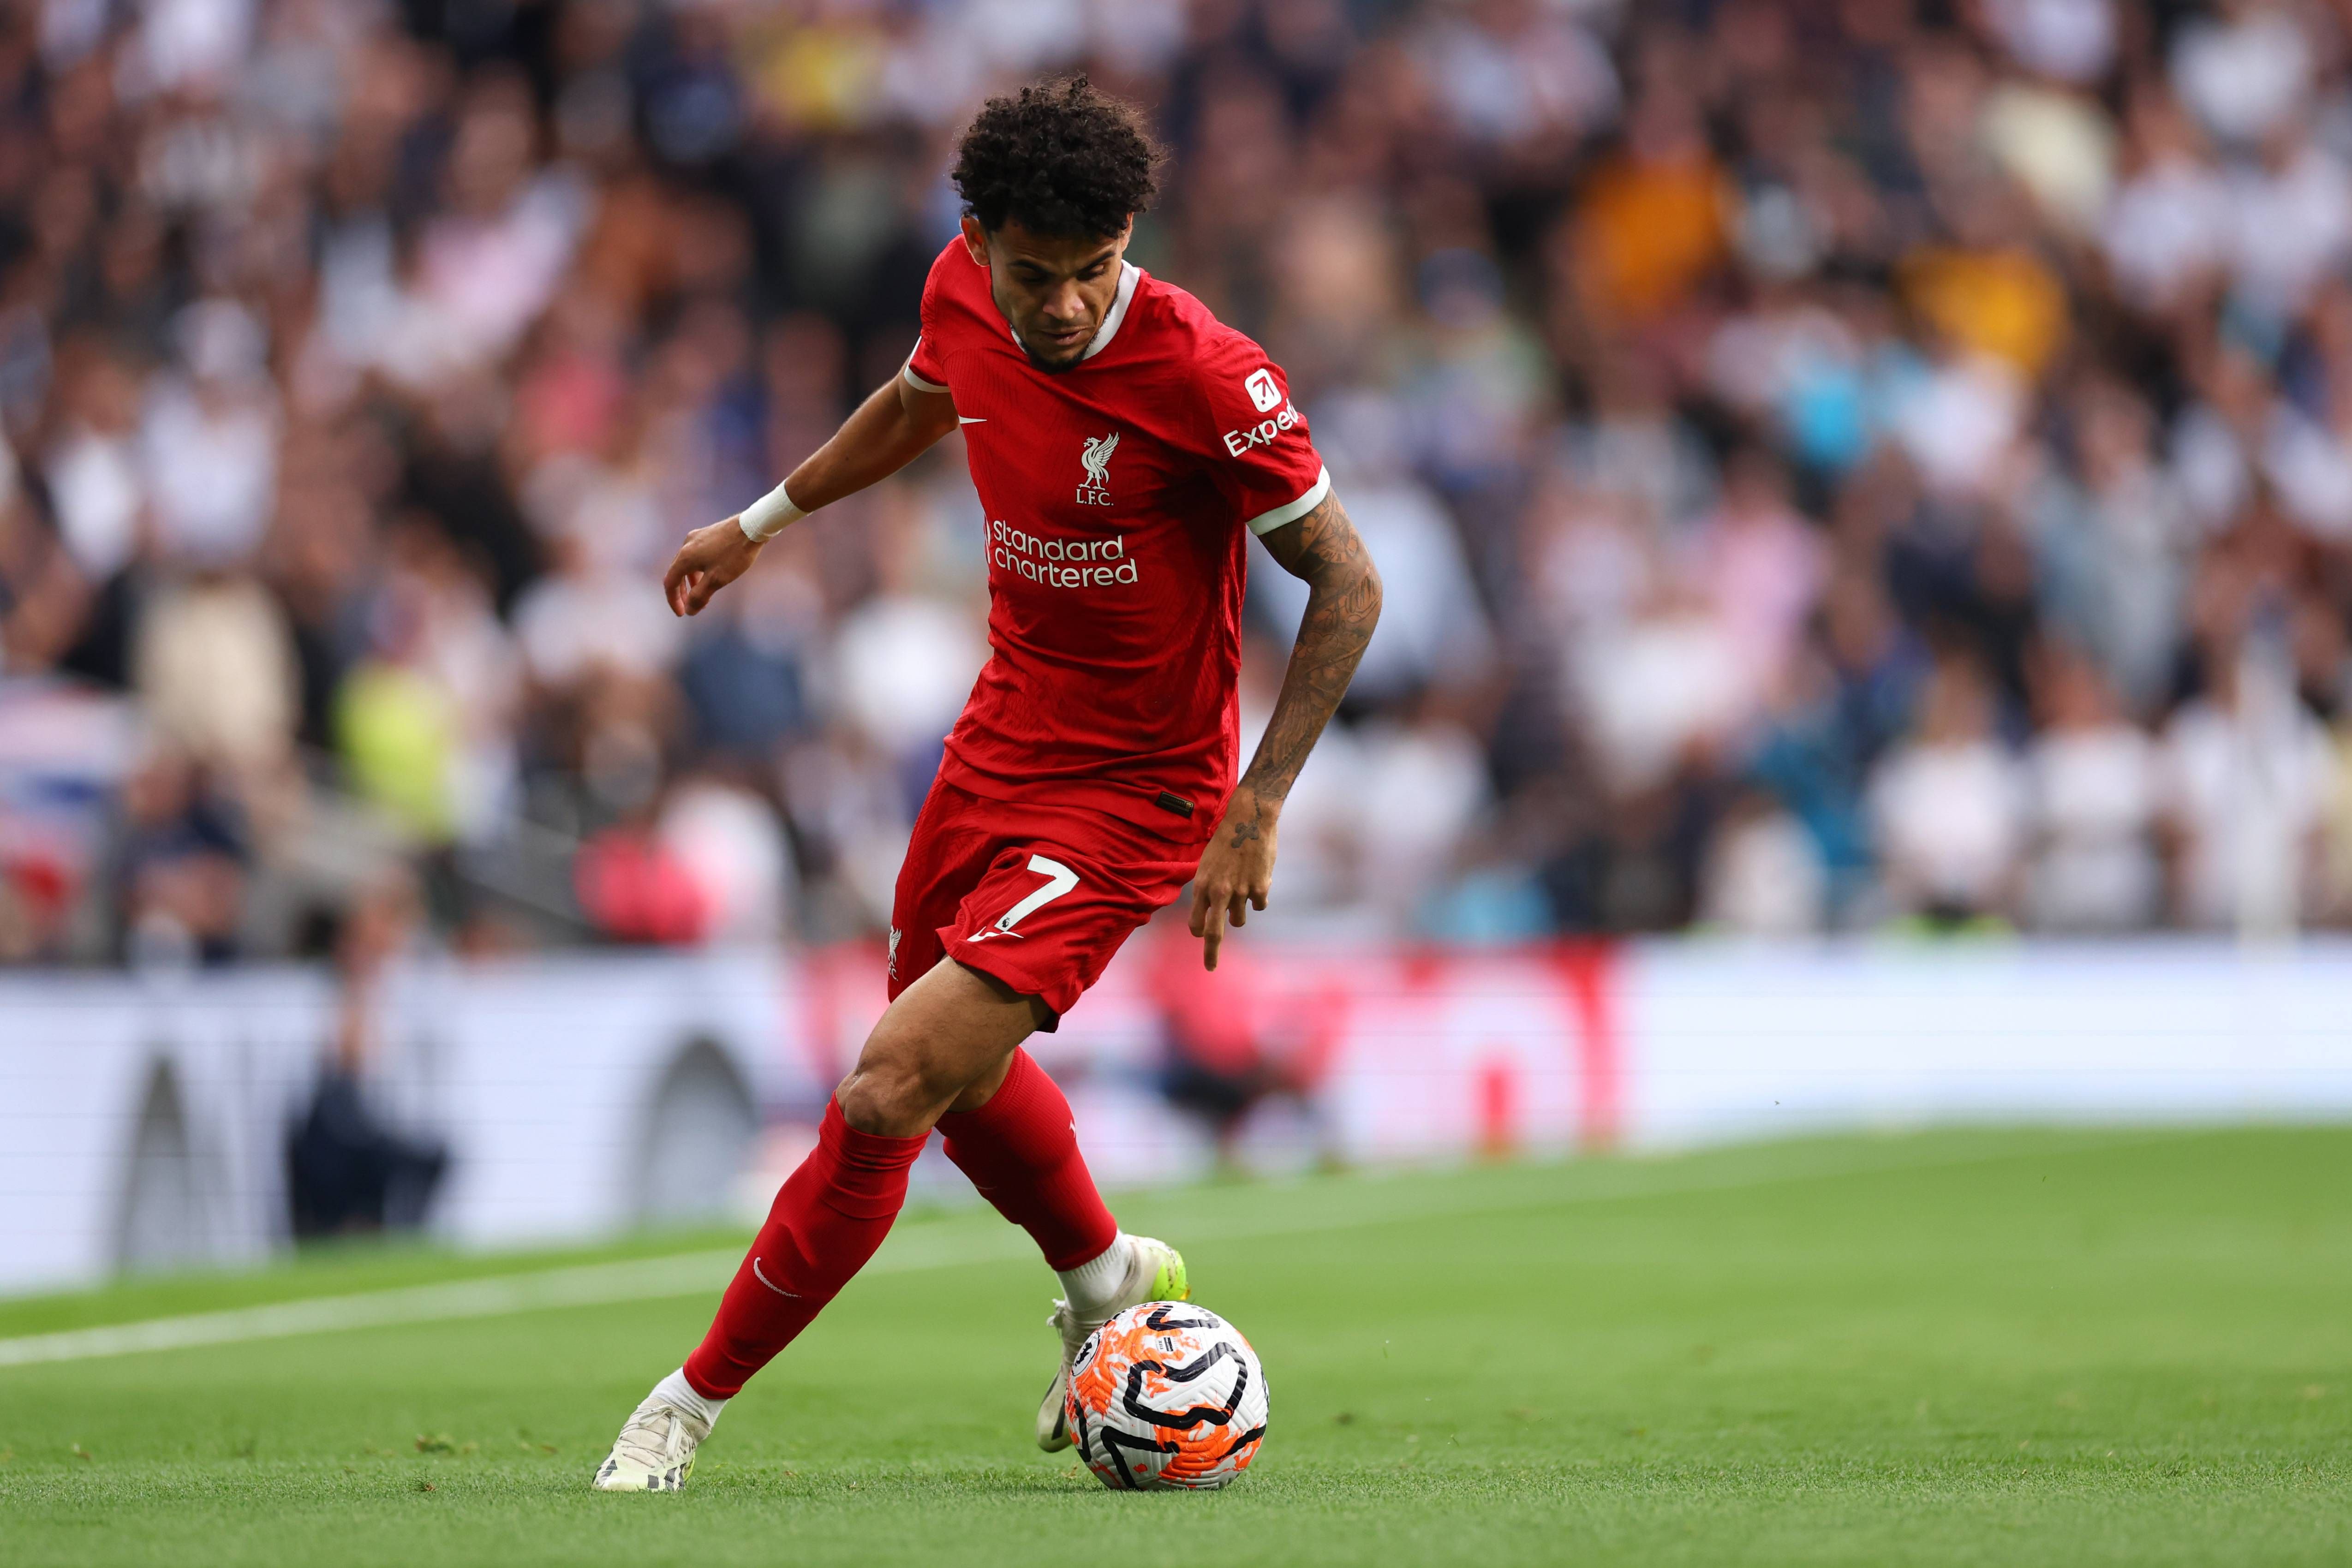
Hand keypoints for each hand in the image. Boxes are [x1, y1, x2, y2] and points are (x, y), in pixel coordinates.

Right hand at [663, 518, 762, 616]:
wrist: (752, 527)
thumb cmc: (734, 554)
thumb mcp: (716, 580)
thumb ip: (700, 597)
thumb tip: (690, 610)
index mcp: (685, 556)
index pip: (670, 583)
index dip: (674, 600)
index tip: (682, 613)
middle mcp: (686, 545)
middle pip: (677, 573)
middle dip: (683, 593)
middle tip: (692, 606)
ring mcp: (697, 537)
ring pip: (688, 565)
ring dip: (692, 582)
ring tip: (704, 594)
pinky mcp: (707, 534)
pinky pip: (697, 556)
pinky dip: (699, 570)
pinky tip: (711, 576)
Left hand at [1188, 786, 1276, 970]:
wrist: (1249, 819)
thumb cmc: (1226, 841)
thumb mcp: (1208, 865)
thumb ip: (1208, 890)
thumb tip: (1210, 913)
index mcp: (1201, 886)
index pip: (1196, 922)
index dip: (1199, 932)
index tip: (1200, 939)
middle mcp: (1218, 892)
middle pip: (1214, 933)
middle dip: (1211, 953)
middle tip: (1210, 967)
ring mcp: (1240, 892)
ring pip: (1239, 919)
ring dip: (1240, 911)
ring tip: (1242, 888)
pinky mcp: (1260, 888)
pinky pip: (1259, 906)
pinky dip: (1258, 897)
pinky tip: (1257, 877)